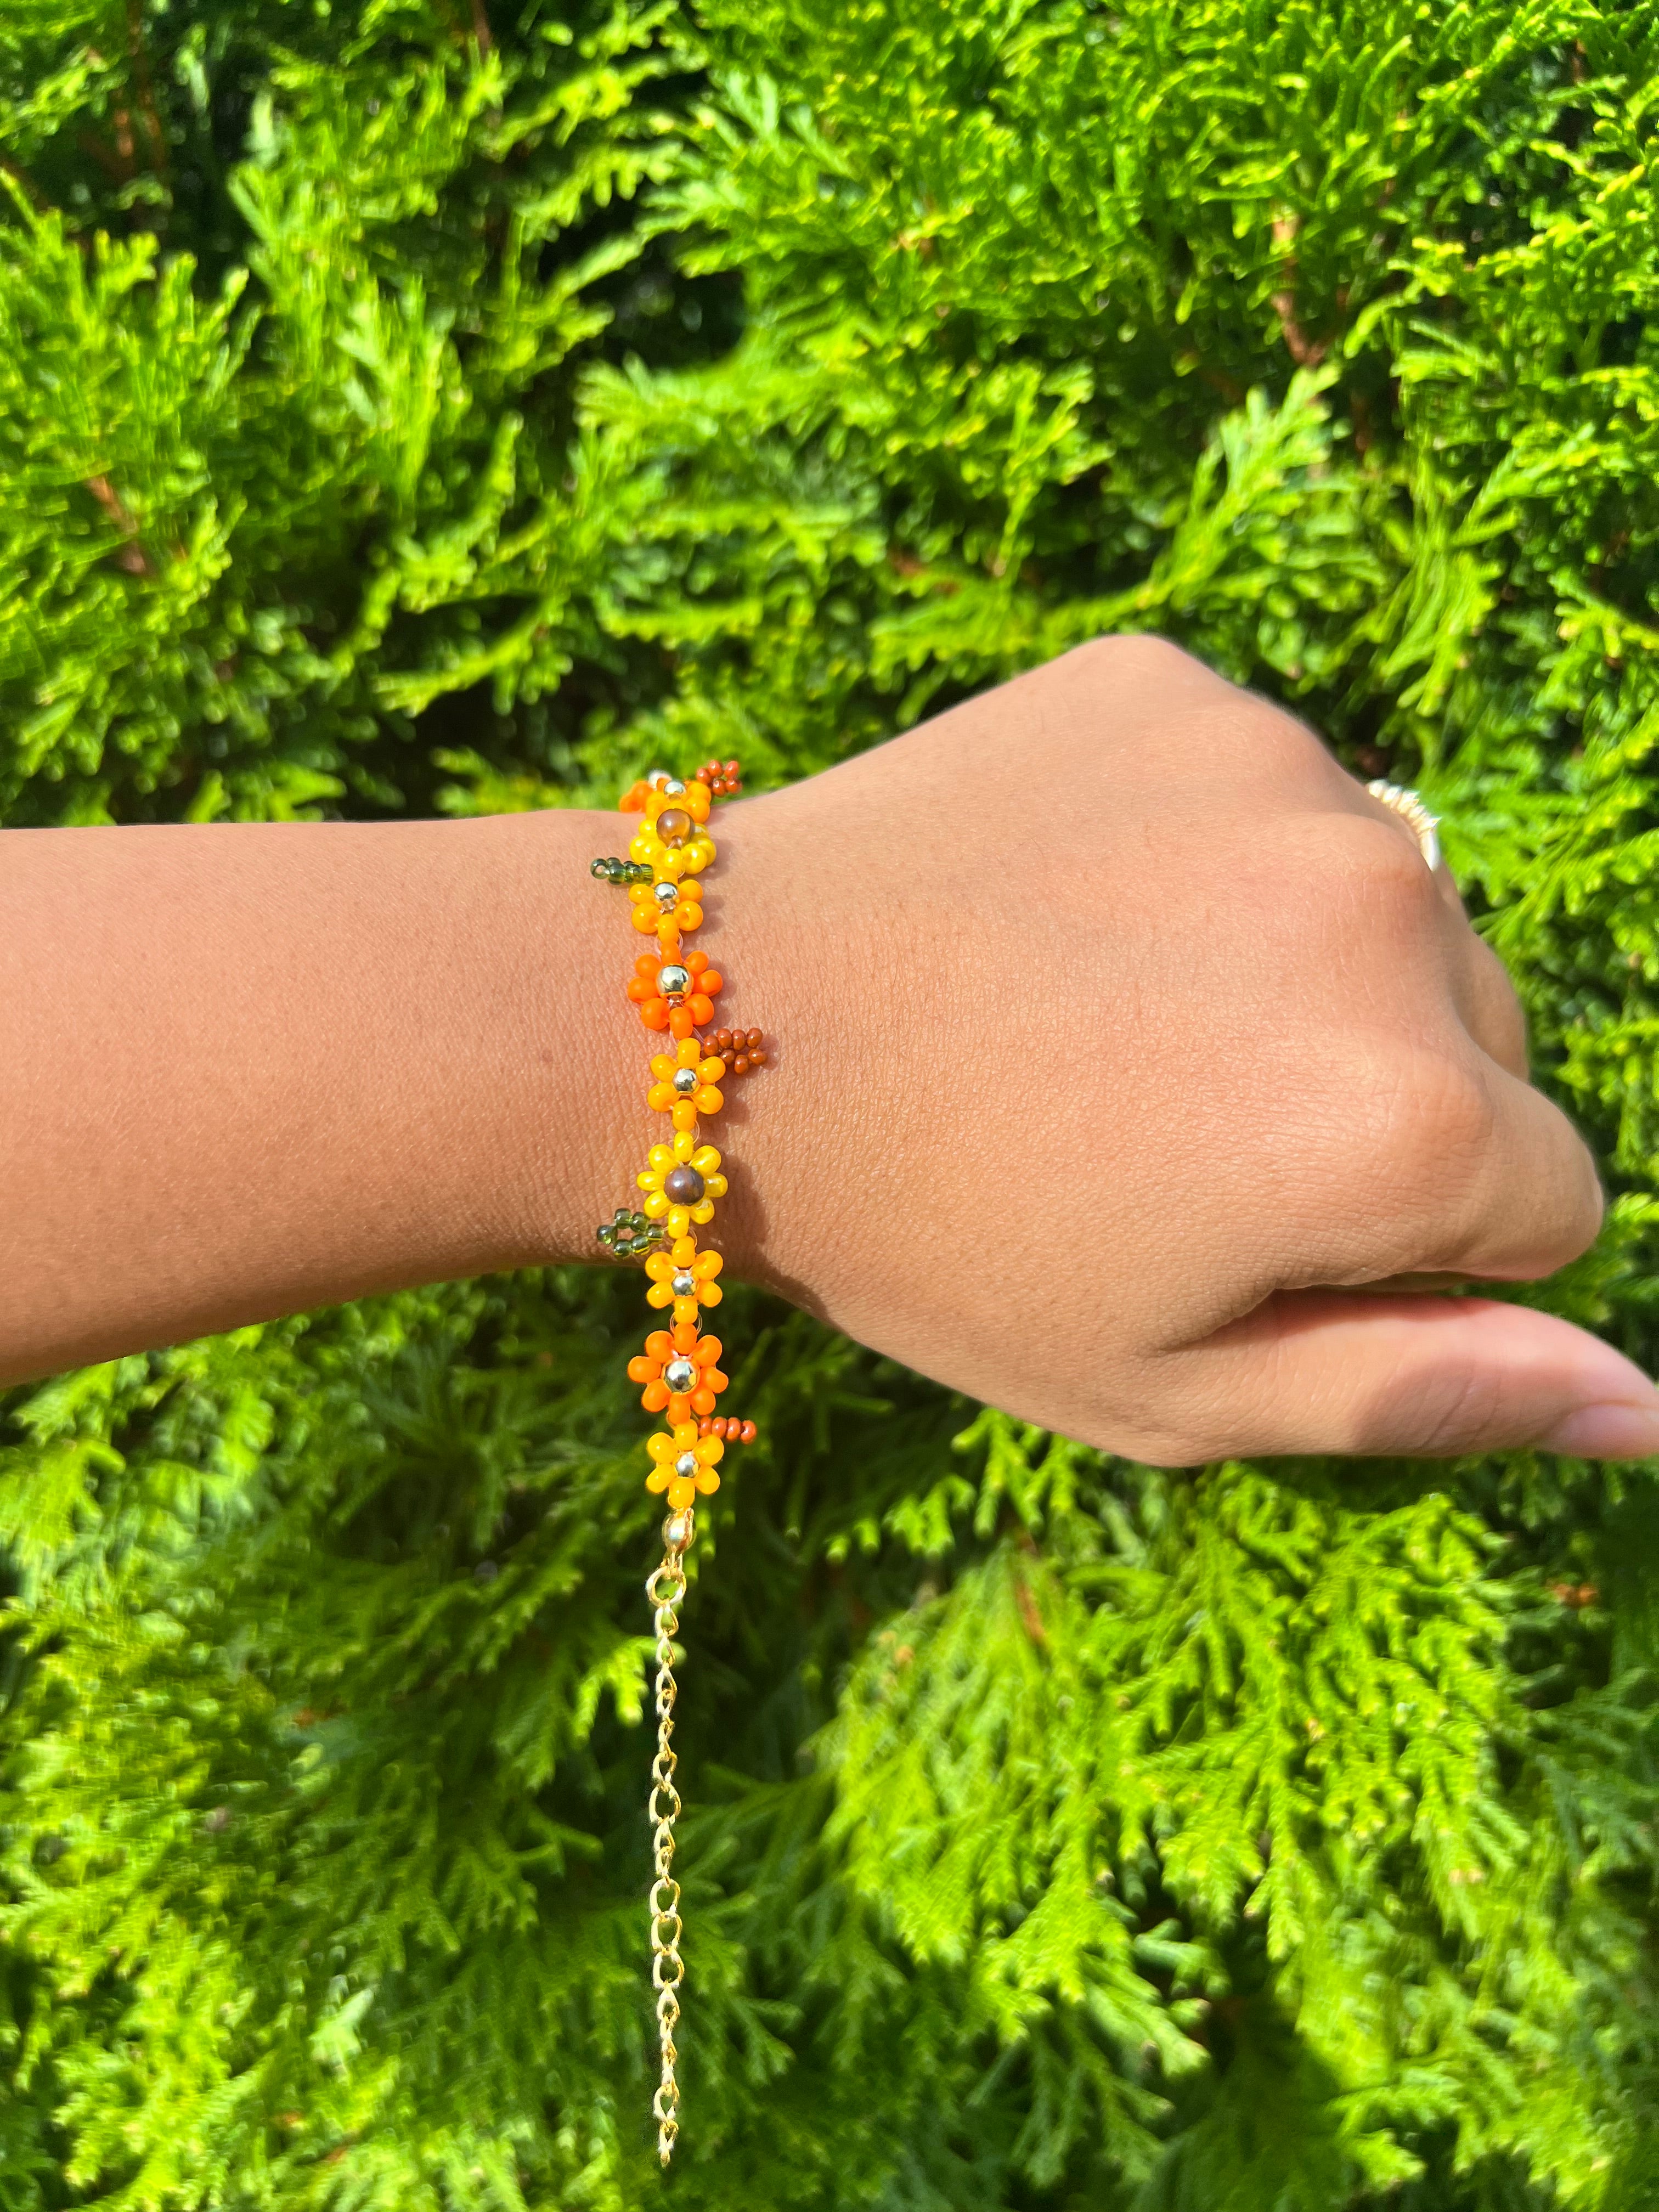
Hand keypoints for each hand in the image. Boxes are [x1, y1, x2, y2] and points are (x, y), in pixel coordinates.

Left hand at [720, 637, 1656, 1460]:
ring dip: (1300, 973)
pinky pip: (1275, 798)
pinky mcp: (1182, 692)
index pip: (1553, 1207)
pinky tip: (1072, 911)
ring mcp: (1284, 774)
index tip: (1248, 1233)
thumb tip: (1650, 1415)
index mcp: (1409, 1119)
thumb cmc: (940, 1246)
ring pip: (1393, 914)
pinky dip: (1206, 858)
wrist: (710, 1040)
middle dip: (1375, 1105)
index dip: (1408, 1250)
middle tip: (1162, 1132)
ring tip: (1110, 1019)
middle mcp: (1389, 915)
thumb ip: (1437, 1393)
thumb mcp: (1178, 1389)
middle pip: (1491, 1045)